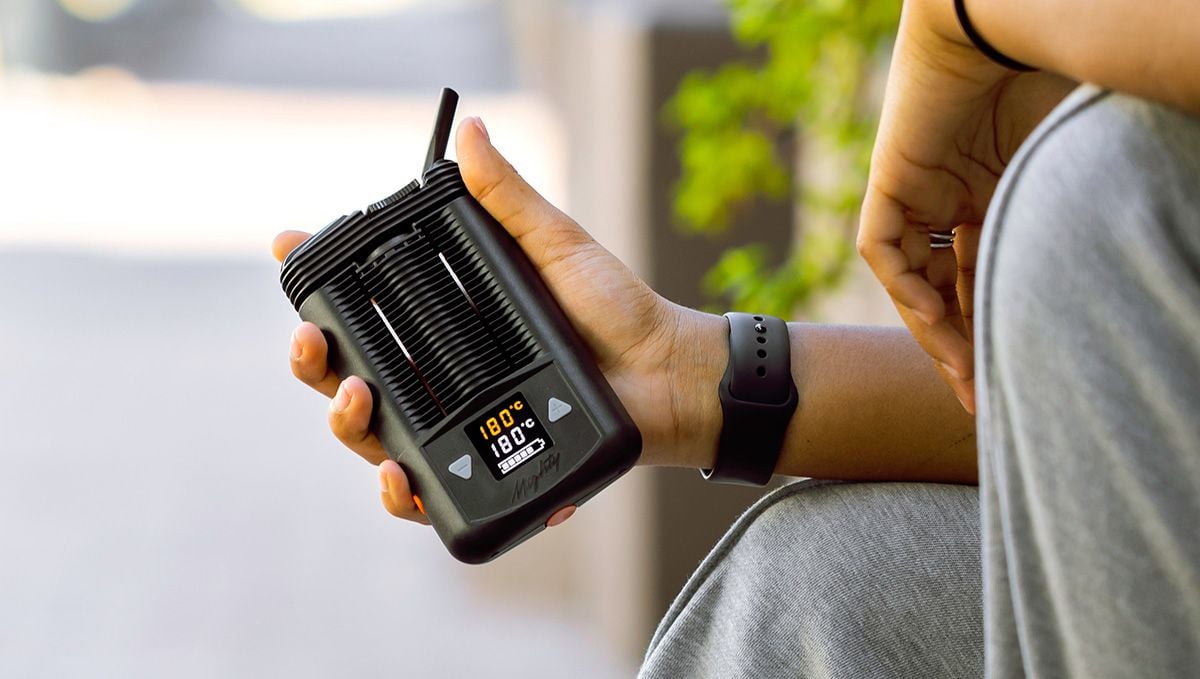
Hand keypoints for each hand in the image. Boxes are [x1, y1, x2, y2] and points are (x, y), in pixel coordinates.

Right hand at [273, 117, 722, 523]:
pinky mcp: (487, 470)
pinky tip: (402, 477)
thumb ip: (509, 199)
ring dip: (349, 427)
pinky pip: (433, 494)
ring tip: (358, 404)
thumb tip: (470, 131)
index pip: (367, 307)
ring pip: (377, 440)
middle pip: (353, 379)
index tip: (288, 252)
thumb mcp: (557, 247)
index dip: (320, 286)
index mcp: (448, 322)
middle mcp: (444, 377)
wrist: (668, 376)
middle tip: (313, 348)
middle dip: (315, 366)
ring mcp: (462, 426)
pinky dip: (407, 495)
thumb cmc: (617, 309)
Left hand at [856, 0, 1073, 412]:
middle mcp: (950, 199)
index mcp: (990, 194)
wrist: (1005, 26)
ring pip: (914, 281)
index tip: (1017, 376)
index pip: (985, 274)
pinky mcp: (889, 183)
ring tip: (966, 383)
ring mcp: (916, 192)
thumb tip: (1138, 263)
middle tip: (985, 402)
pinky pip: (885, 252)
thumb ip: (1080, 222)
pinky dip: (909, 290)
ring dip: (936, 332)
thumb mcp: (1069, 174)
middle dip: (964, 347)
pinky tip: (938, 326)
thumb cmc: (1057, 84)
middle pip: (949, 288)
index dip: (997, 324)